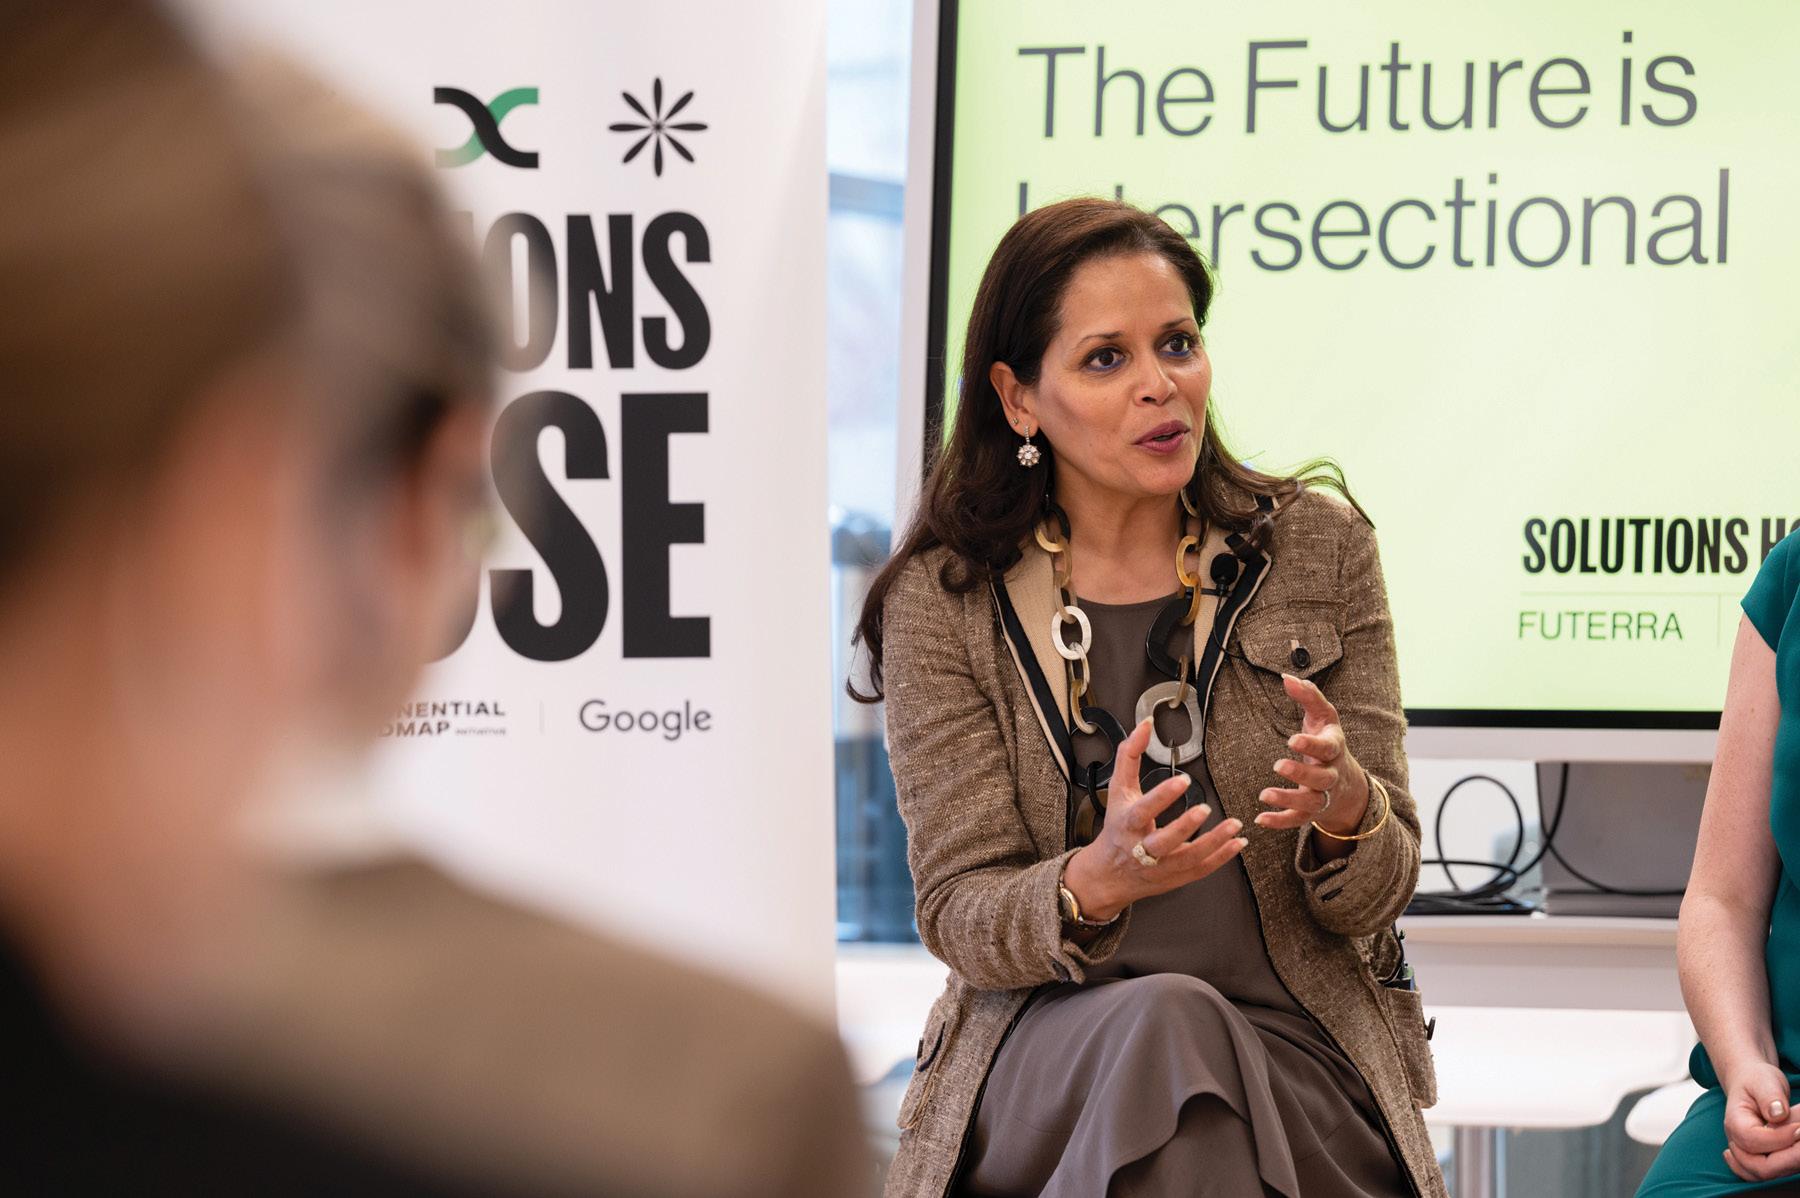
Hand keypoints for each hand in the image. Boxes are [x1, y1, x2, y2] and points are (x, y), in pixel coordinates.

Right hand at [1061, 718, 1246, 921]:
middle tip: (1205, 809)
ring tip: (1235, 826)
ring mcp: (1160, 867)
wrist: (1108, 874)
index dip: (1162, 796)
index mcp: (1127, 824)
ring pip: (1188, 859)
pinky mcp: (1175, 878)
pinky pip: (1200, 870)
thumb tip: (1145, 724)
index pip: (1143, 810)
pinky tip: (1238, 843)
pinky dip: (1221, 858)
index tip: (1182, 781)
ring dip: (1213, 843)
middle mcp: (1142, 849)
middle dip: (1184, 827)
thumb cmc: (1116, 826)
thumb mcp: (1118, 790)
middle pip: (1163, 842)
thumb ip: (1130, 756)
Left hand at [1257, 673, 1368, 838]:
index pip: (1327, 747)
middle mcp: (1331, 774)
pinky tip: (1260, 818)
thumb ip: (1308, 696)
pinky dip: (1280, 821)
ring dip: (1288, 799)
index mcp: (1334, 748)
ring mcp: (1322, 796)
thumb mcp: (1324, 717)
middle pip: (1321, 778)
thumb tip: (1288, 677)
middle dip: (1301, 773)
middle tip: (1278, 765)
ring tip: (1265, 794)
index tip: (1293, 740)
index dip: (1312, 744)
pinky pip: (1298, 820)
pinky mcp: (1311, 812)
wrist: (1348, 783)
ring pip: (1310, 802)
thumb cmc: (1329, 742)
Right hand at [1721, 1062, 1799, 1182]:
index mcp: (1735, 1122)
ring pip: (1767, 1174)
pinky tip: (1793, 1154)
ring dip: (1790, 1163)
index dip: (1779, 1138)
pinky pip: (1766, 1175)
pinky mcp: (1761, 1158)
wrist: (1751, 1084)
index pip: (1753, 1141)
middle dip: (1790, 1158)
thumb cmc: (1757, 1081)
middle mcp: (1738, 1143)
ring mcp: (1748, 1153)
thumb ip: (1769, 1096)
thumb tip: (1778, 1114)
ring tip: (1799, 1140)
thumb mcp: (1764, 1081)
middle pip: (1760, 1167)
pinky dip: (1783, 1169)